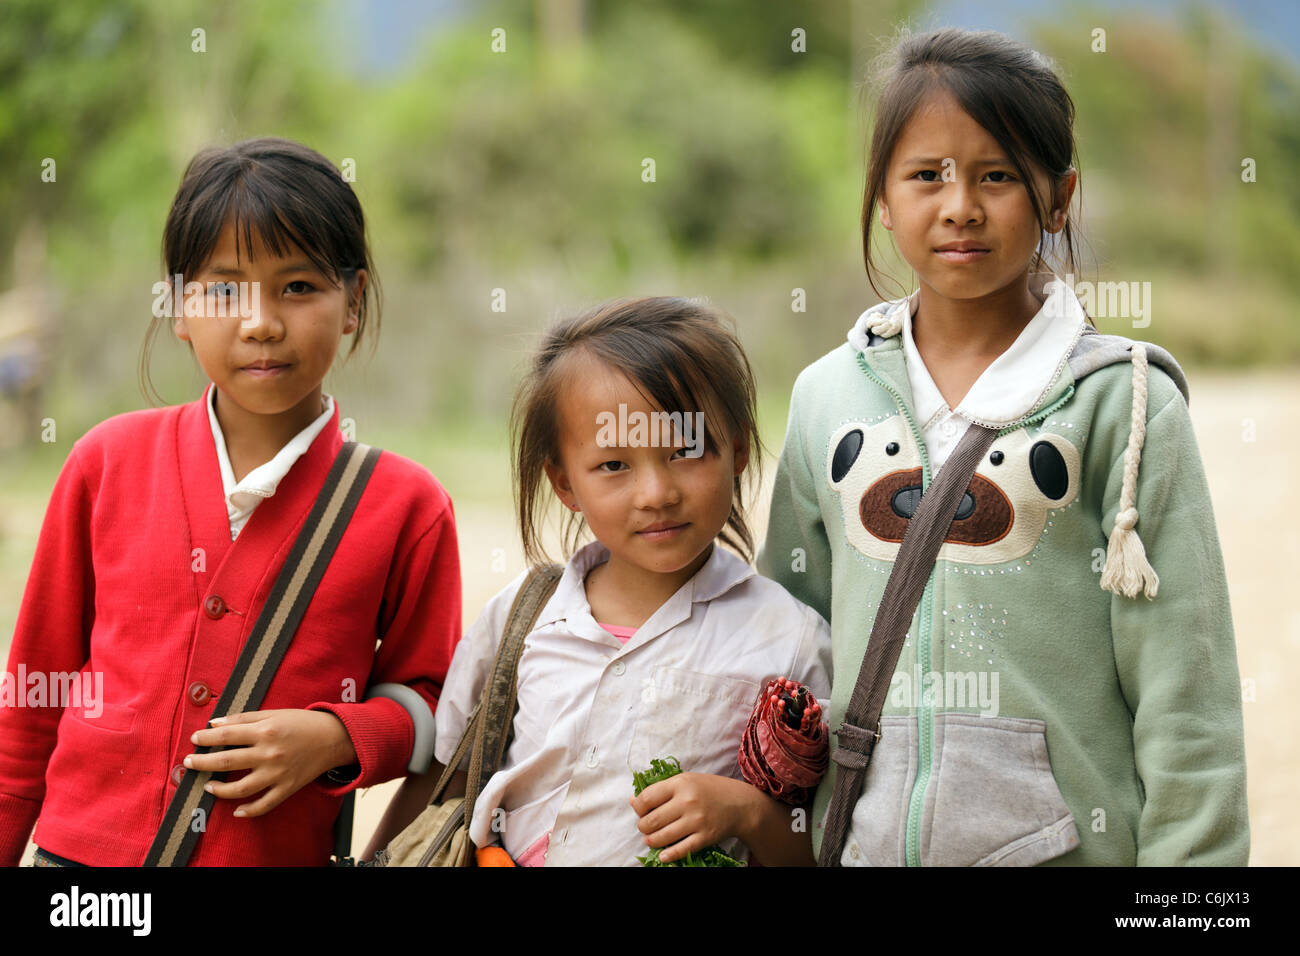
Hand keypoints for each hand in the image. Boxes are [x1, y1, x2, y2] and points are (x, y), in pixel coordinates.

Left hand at [185, 709, 356, 817]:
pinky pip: (264, 805)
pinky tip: (236, 811)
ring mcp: (277, 774)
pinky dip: (248, 811)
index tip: (194, 739)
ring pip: (240, 788)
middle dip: (202, 762)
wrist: (333, 738)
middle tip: (189, 762)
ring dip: (219, 789)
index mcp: (265, 731)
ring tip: (208, 786)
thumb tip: (214, 724)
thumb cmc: (301, 723)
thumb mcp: (273, 713)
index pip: (227, 735)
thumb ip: (244, 718)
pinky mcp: (287, 788)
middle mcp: (269, 754)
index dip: (206, 738)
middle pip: (226, 761)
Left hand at [629, 772, 755, 863]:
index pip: (647, 798)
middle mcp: (687, 802)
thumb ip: (661, 790)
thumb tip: (633, 801)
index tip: (640, 811)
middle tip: (645, 828)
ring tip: (650, 839)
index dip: (638, 808)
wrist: (740, 804)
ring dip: (651, 841)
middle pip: (651, 820)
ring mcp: (696, 820)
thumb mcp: (686, 781)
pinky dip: (668, 855)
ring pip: (662, 836)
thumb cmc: (709, 790)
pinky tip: (662, 855)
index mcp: (680, 784)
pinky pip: (681, 850)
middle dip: (643, 827)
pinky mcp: (705, 837)